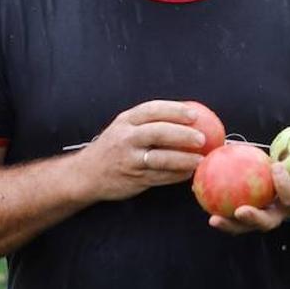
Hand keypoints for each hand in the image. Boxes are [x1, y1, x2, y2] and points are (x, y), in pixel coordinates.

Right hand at [74, 100, 206, 201]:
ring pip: (160, 158)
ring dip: (183, 159)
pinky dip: (177, 175)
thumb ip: (149, 121)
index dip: (175, 110)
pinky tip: (189, 173)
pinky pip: (160, 177)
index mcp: (126, 120)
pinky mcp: (134, 178)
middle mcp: (126, 137)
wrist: (86, 174)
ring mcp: (129, 159)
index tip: (195, 115)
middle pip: (158, 133)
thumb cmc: (115, 147)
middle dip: (183, 135)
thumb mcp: (125, 127)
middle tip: (202, 138)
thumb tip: (189, 115)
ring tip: (200, 160)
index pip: (153, 110)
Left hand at [208, 143, 289, 233]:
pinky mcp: (245, 218)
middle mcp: (279, 215)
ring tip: (214, 219)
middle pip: (267, 222)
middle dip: (255, 219)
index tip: (278, 168)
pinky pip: (231, 218)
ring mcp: (261, 218)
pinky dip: (218, 213)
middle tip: (242, 210)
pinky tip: (201, 203)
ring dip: (230, 225)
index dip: (286, 187)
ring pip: (245, 226)